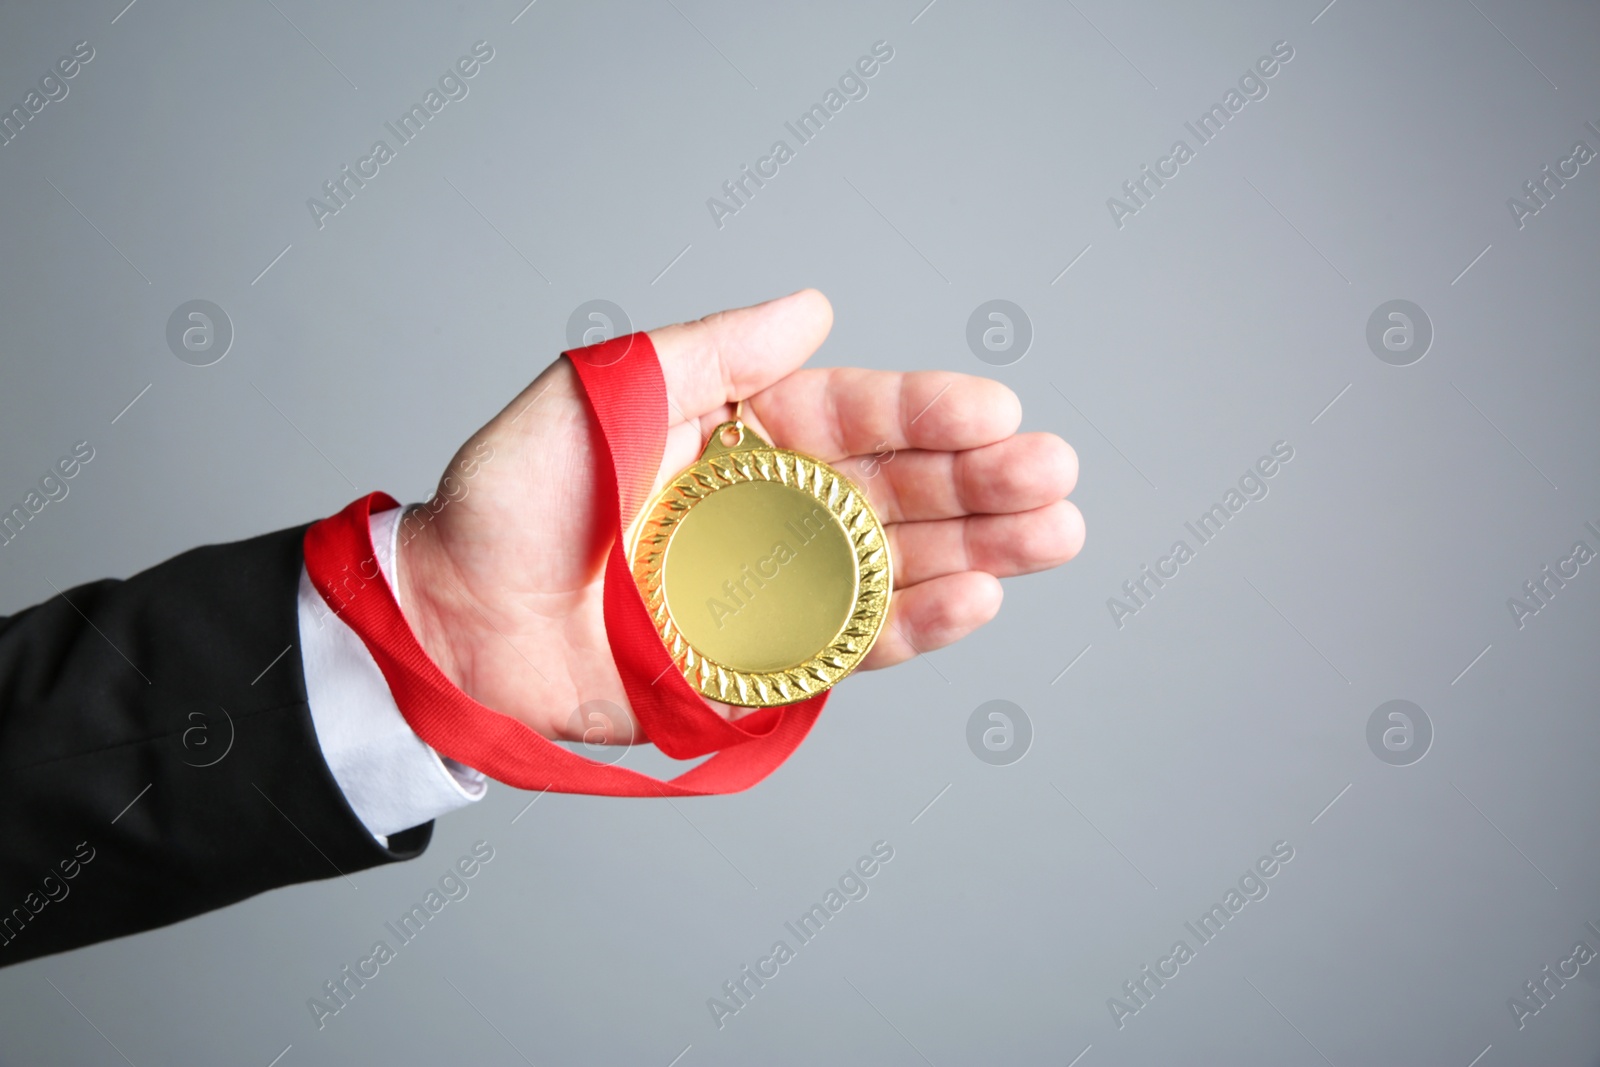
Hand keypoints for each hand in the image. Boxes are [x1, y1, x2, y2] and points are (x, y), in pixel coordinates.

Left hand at [396, 290, 1082, 742]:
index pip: (852, 415)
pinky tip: (977, 600)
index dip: (925, 413)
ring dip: (979, 552)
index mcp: (740, 432)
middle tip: (1054, 476)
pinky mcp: (762, 664)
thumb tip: (814, 307)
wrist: (452, 621)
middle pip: (896, 492)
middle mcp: (770, 508)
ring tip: (1054, 535)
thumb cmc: (511, 499)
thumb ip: (710, 353)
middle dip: (979, 482)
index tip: (995, 409)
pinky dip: (915, 627)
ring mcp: (773, 590)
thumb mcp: (602, 395)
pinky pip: (852, 646)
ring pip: (896, 567)